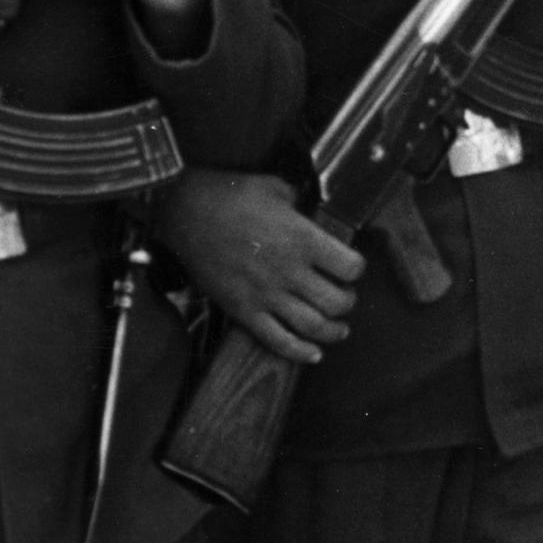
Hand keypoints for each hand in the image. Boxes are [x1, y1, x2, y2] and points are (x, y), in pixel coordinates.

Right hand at [152, 171, 363, 364]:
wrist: (185, 213)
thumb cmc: (232, 195)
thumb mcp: (277, 188)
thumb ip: (301, 203)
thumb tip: (310, 206)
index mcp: (303, 239)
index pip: (350, 267)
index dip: (356, 269)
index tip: (351, 268)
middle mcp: (289, 271)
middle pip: (337, 302)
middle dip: (348, 303)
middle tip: (345, 298)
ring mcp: (266, 294)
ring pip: (312, 326)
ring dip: (333, 331)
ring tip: (340, 329)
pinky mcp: (243, 310)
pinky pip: (277, 340)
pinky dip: (299, 352)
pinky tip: (314, 354)